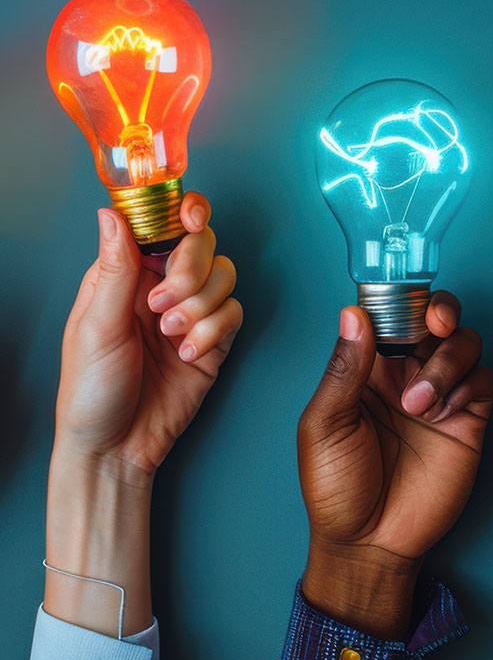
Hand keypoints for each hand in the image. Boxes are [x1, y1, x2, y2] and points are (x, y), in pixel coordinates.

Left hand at [54, 196, 241, 485]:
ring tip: (172, 336)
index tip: (191, 219)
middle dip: (192, 269)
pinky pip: (234, 315)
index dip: (182, 213)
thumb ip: (114, 270)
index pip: (158, 225)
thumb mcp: (95, 327)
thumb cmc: (91, 392)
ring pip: (224, 277)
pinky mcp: (214, 340)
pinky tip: (189, 355)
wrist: (118, 447)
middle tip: (164, 301)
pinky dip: (215, 333)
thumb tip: (112, 214)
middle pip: (201, 245)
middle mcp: (158, 287)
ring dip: (202, 306)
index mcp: (123, 275)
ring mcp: (190, 313)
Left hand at [297, 294, 492, 637]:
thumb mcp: (324, 426)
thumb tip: (354, 313)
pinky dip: (468, 384)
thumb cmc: (335, 489)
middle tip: (434, 323)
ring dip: (448, 361)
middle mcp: (405, 374)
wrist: (370, 543)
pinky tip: (444, 413)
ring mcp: (440, 395)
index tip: (400, 302)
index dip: (399, 300)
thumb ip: (344, 370)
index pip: (389, 315)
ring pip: (464, 343)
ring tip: (420, 404)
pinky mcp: (469, 420)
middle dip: (440, 310)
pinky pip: (483, 381)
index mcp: (365, 368)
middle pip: (435, 318)